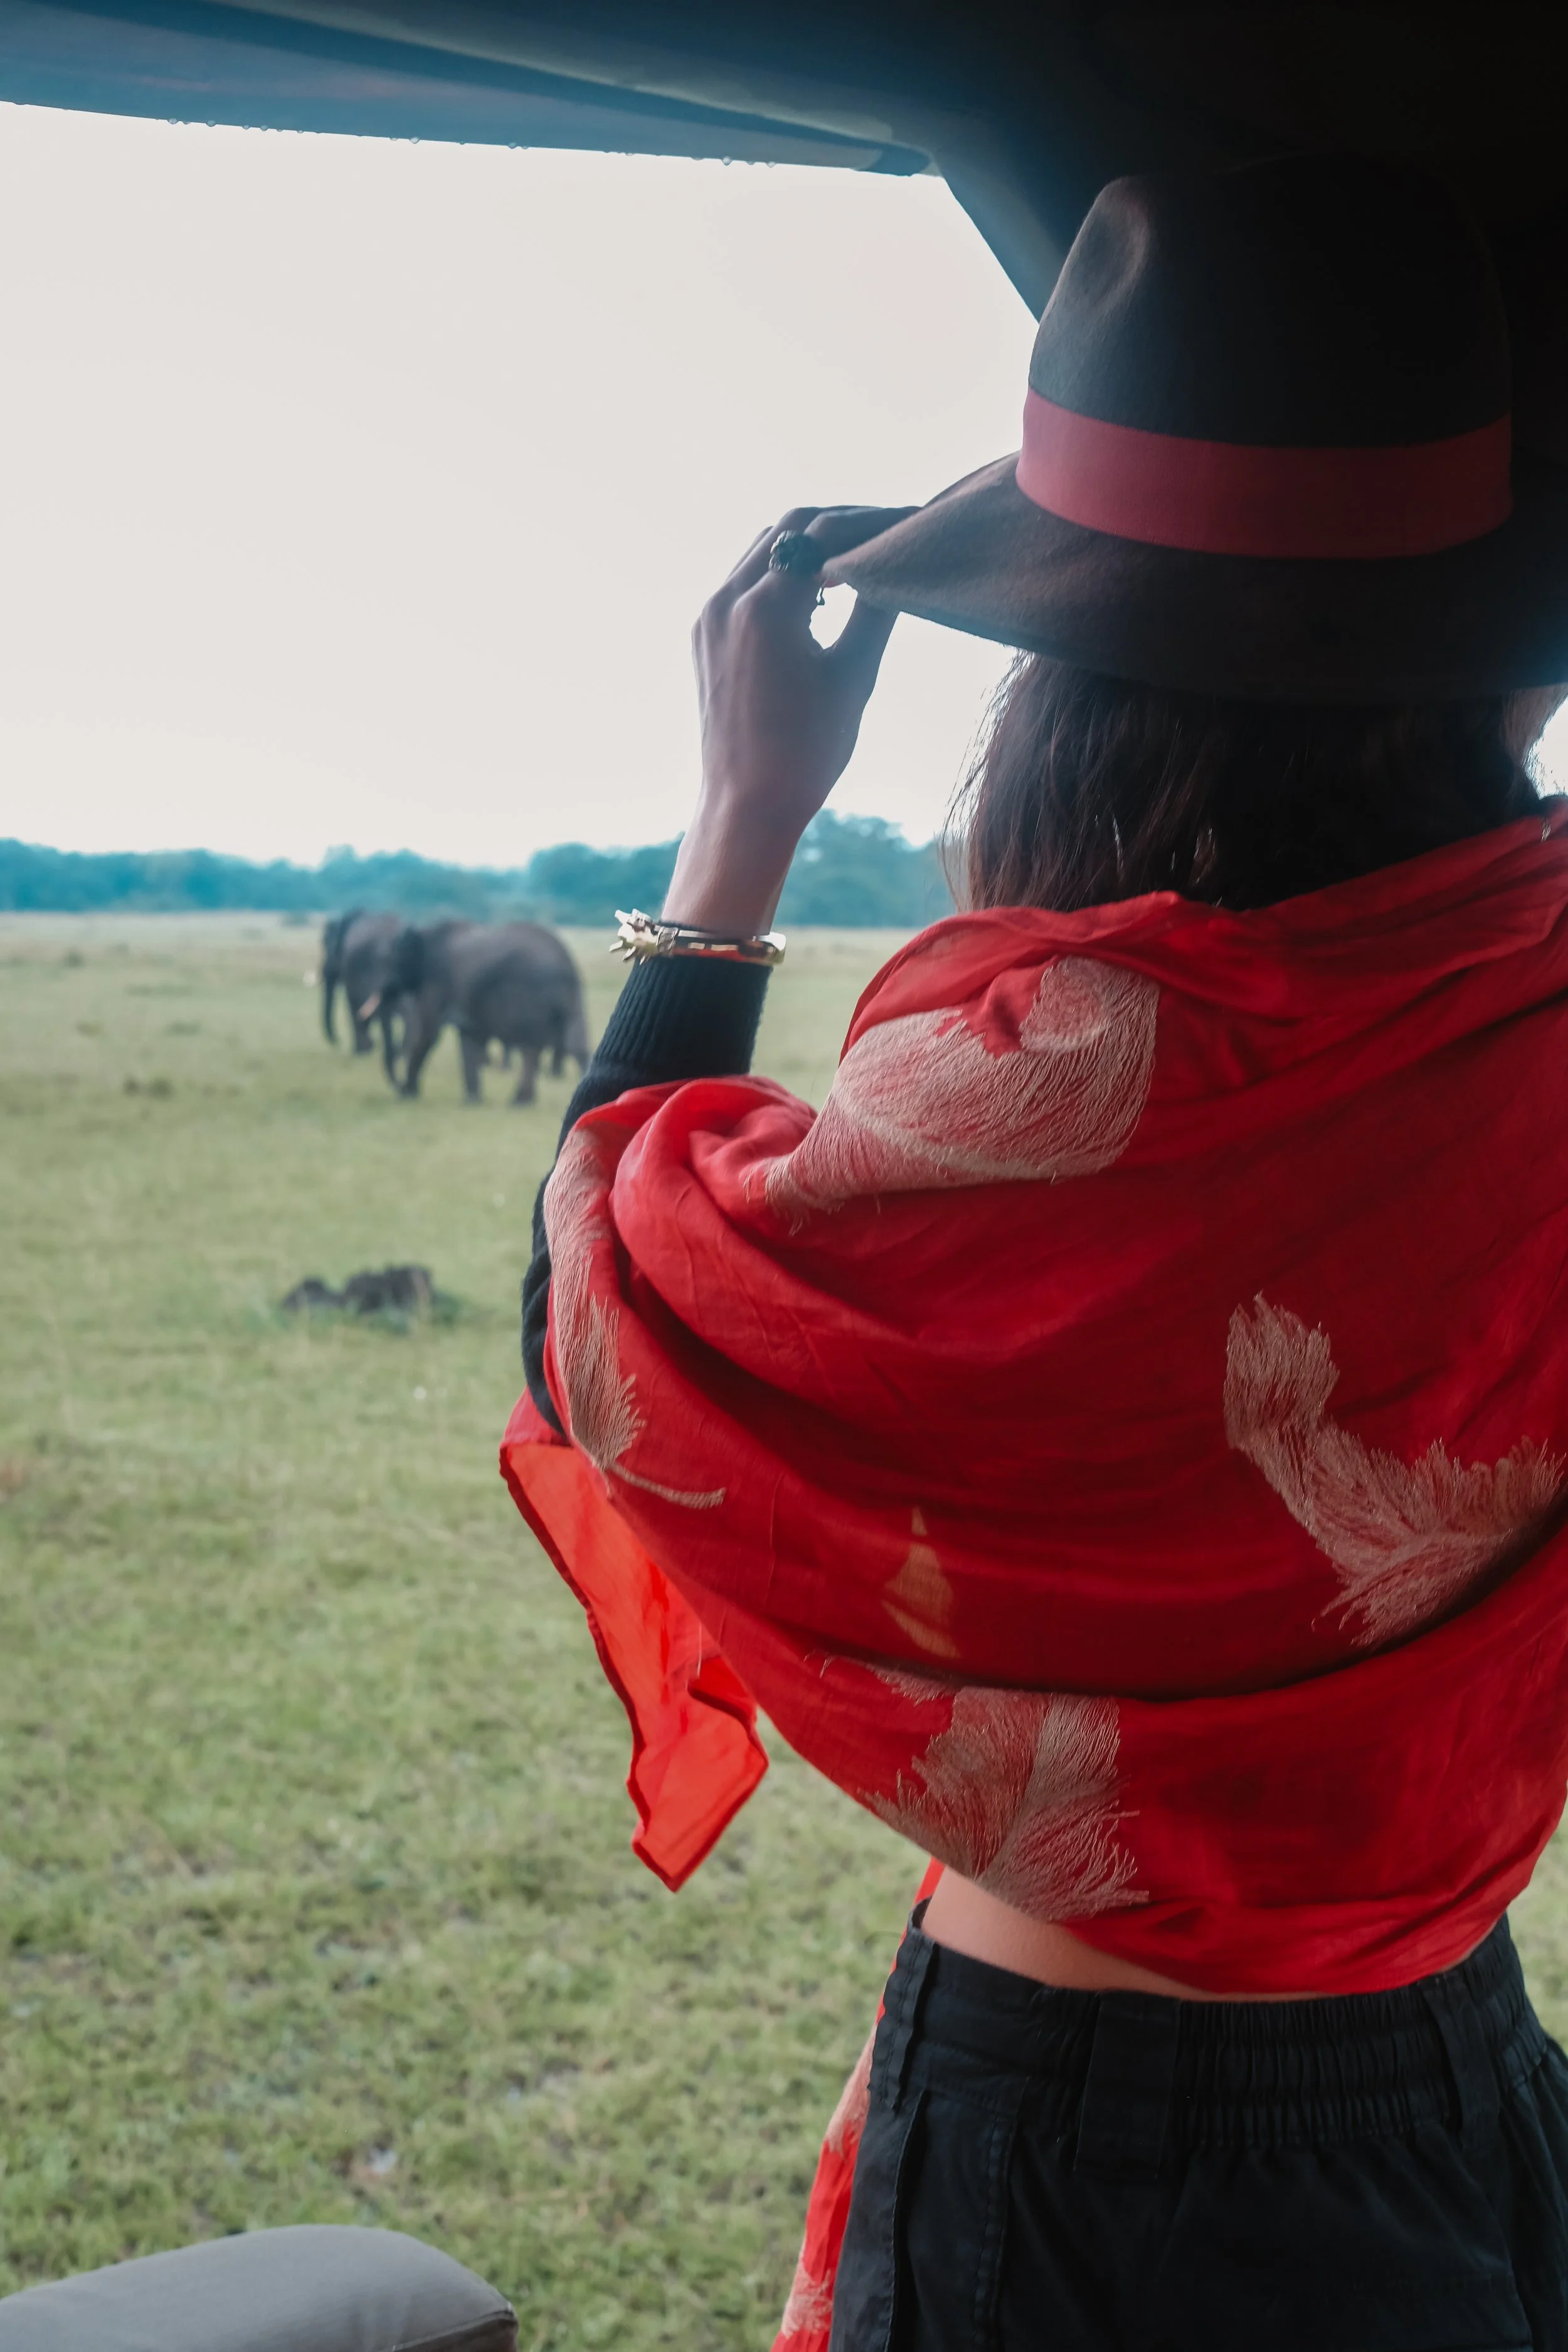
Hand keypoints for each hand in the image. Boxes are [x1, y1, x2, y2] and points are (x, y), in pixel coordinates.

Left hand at [663, 505, 911, 933]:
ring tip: (858, 561)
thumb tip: (898, 563)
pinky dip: (783, 573)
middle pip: (791, 529)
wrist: (748, 807)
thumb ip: (876, 609)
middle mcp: (727, 602)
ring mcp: (710, 618)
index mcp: (765, 609)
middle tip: (889, 533)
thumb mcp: (854, 676)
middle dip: (843, 524)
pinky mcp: (704, 637)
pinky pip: (745, 581)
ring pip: (764, 550)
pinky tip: (818, 593)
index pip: (825, 532)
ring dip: (811, 546)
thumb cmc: (807, 753)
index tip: (911, 521)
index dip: (874, 521)